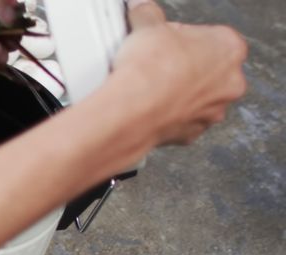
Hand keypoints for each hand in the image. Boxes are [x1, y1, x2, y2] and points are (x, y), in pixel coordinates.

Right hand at [113, 0, 246, 145]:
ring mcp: (213, 110)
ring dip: (177, 92)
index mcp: (229, 48)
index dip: (179, 38)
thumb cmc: (151, 70)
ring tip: (149, 86)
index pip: (206, 36)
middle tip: (156, 63)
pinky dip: (167, 114)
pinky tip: (149, 106)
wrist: (133, 110)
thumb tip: (143, 10)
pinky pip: (181, 120)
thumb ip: (148, 14)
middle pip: (206, 69)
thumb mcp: (148, 27)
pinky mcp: (192, 133)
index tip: (161, 41)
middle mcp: (230, 82)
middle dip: (183, 67)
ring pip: (196, 97)